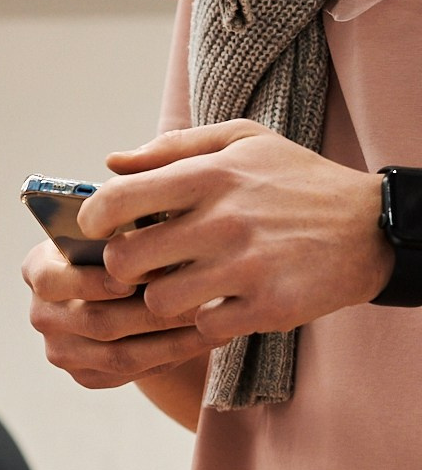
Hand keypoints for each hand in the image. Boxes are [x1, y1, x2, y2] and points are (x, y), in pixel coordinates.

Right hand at [22, 236, 218, 388]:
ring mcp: (62, 349)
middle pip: (95, 321)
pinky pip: (131, 373)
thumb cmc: (129, 241)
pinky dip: (171, 357)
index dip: (95, 281)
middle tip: (203, 299)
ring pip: (119, 355)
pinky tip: (205, 338)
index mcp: (39, 269)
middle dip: (155, 312)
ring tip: (214, 321)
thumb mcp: (123, 223)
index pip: (51, 280)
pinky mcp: (85, 375)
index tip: (145, 275)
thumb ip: (128, 225)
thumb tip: (157, 234)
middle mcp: (43, 312)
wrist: (131, 282)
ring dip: (173, 340)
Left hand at [84, 121, 393, 341]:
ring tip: (190, 283)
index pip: (116, 201)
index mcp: (212, 176)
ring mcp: (247, 267)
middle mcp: (225, 220)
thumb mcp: (244, 143)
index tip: (102, 229)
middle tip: (144, 265)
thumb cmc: (296, 182)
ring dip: (166, 298)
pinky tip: (226, 301)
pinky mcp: (268, 306)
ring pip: (158, 302)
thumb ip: (173, 149)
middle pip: (125, 261)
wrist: (374, 226)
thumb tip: (110, 164)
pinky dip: (208, 320)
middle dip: (125, 268)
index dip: (94, 220)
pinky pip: (203, 326)